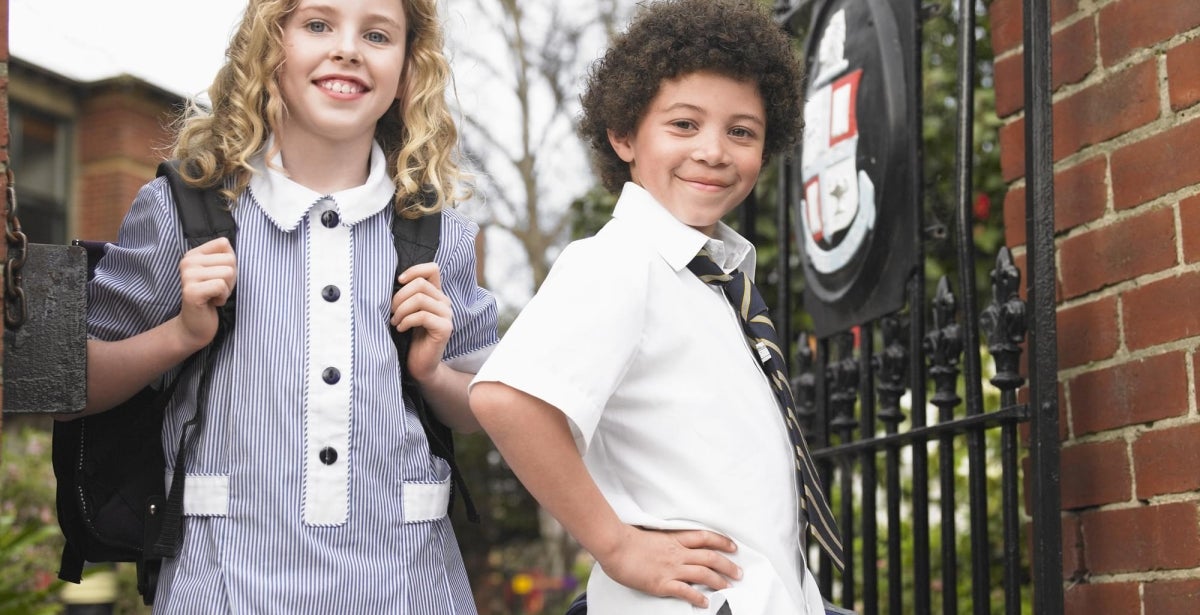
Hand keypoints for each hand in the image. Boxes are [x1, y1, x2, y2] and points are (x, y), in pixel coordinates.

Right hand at [177, 237, 235, 348]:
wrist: (194, 324)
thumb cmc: (211, 296)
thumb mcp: (218, 272)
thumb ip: (223, 256)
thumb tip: (227, 242)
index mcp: (193, 254)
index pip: (224, 243)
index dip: (230, 262)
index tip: (219, 276)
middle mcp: (187, 262)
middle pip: (230, 259)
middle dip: (231, 278)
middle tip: (217, 289)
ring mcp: (187, 276)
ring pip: (228, 272)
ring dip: (227, 288)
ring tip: (214, 295)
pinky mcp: (191, 291)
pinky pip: (221, 286)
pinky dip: (222, 297)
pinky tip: (211, 302)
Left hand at [390, 262, 452, 382]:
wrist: (420, 365)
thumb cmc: (410, 338)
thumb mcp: (407, 312)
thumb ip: (407, 296)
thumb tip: (393, 281)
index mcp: (436, 295)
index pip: (432, 269)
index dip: (414, 270)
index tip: (399, 281)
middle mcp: (445, 302)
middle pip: (420, 284)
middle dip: (399, 296)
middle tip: (391, 311)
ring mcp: (447, 315)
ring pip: (420, 299)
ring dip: (401, 310)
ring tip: (395, 322)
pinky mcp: (445, 328)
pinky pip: (422, 316)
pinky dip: (406, 321)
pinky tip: (401, 328)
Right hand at [596, 525, 740, 608]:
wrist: (614, 545)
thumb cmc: (626, 539)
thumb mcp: (650, 535)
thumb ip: (663, 541)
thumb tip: (666, 545)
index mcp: (674, 539)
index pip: (704, 537)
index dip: (722, 541)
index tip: (733, 546)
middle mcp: (677, 553)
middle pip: (710, 557)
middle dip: (727, 565)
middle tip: (738, 573)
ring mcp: (671, 568)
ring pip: (703, 573)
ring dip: (719, 581)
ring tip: (729, 587)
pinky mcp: (662, 583)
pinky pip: (685, 591)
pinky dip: (697, 597)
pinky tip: (705, 602)